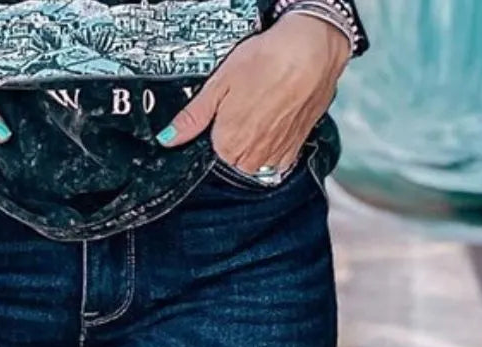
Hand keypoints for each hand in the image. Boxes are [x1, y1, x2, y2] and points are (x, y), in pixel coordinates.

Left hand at [158, 13, 349, 174]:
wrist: (313, 52)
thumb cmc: (268, 61)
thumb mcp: (220, 83)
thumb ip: (194, 116)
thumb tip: (168, 137)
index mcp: (227, 145)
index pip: (213, 147)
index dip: (220, 124)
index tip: (230, 105)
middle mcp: (251, 159)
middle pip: (233, 155)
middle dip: (237, 133)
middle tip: (249, 101)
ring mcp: (274, 157)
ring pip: (254, 158)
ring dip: (256, 138)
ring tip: (265, 106)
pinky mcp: (294, 152)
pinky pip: (275, 158)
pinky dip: (274, 141)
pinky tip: (278, 116)